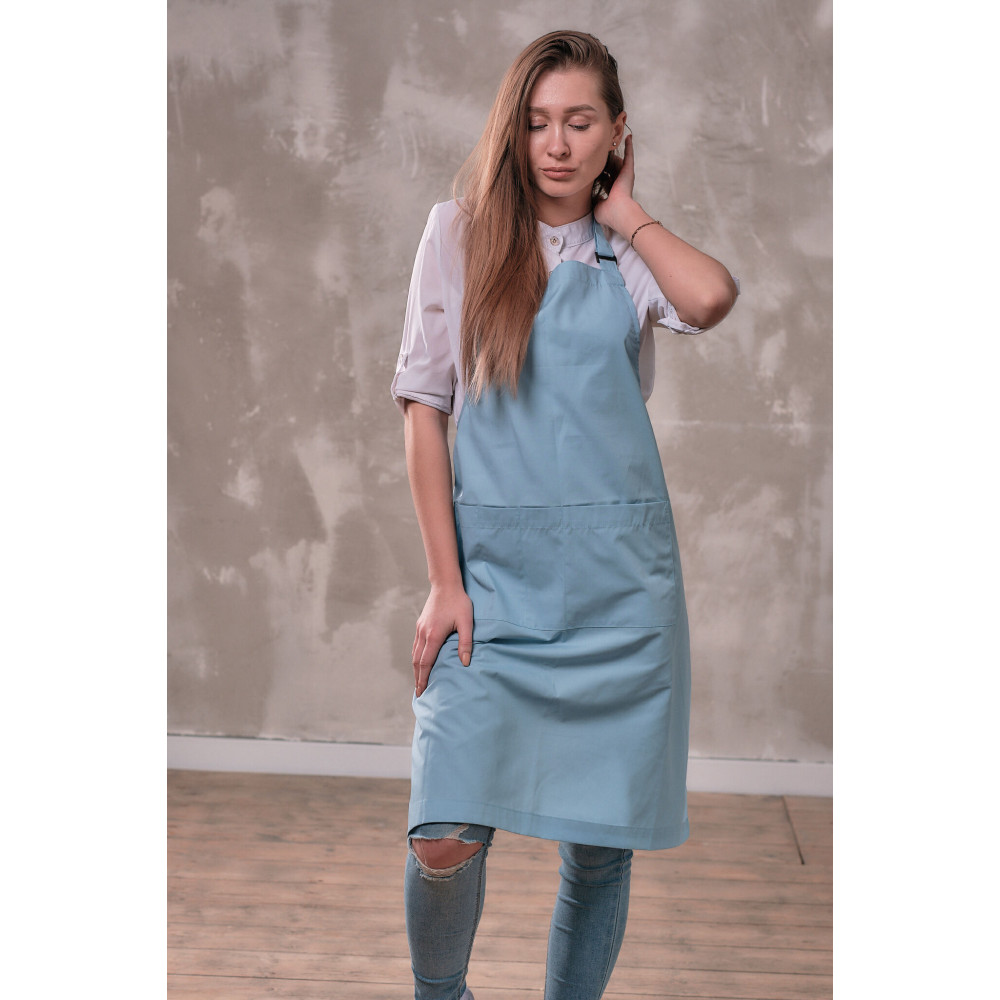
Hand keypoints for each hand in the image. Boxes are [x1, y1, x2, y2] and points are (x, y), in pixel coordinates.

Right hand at [411, 583, 473, 697]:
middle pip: (417, 661)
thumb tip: (465, 663)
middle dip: (417, 678)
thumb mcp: (466, 622)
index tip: (422, 691)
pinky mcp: (420, 624)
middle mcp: (423, 634)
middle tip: (418, 692)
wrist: (445, 584)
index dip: (423, 678)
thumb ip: (465, 643)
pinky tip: (420, 661)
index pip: (426, 663)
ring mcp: (420, 628)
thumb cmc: (458, 602)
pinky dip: (416, 657)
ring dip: (416, 668)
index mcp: (433, 635)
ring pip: (415, 653)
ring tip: (418, 681)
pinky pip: (416, 645)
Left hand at [594, 133, 637, 235]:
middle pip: (612, 167)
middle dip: (607, 160)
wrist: (619, 212)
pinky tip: (628, 137)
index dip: (600, 173)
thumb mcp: (597, 207)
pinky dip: (629, 146)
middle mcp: (620, 182)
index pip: (606, 178)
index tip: (594, 168)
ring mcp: (625, 175)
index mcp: (612, 191)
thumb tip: (592, 196)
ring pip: (619, 160)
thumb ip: (595, 200)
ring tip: (610, 139)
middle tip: (600, 150)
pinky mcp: (629, 170)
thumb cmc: (609, 214)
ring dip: (615, 152)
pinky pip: (629, 155)